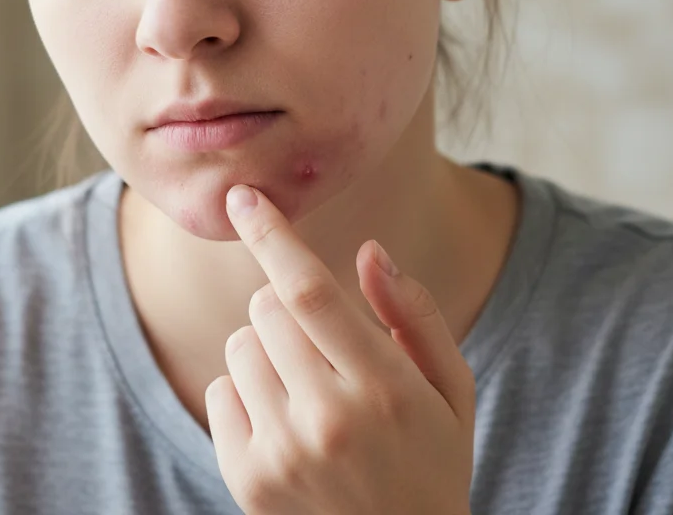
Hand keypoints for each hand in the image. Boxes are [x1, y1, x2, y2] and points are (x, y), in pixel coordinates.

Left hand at [205, 185, 474, 514]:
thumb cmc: (430, 460)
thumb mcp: (451, 389)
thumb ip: (416, 315)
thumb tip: (369, 251)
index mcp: (384, 388)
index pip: (309, 290)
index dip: (272, 235)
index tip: (242, 195)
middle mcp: (327, 420)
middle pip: (267, 307)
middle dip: (287, 305)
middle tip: (323, 345)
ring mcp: (281, 453)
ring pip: (241, 343)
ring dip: (267, 347)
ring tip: (308, 389)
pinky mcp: (246, 478)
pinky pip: (220, 389)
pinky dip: (246, 390)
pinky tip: (285, 422)